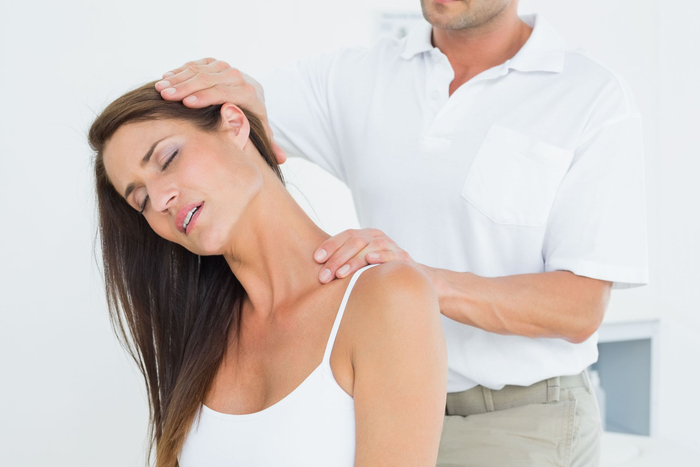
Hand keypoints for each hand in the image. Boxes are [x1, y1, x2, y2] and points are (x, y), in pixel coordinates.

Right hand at [155, 57, 286, 163]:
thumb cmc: (253, 116)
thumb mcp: (262, 129)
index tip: (186, 104)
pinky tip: (165, 78)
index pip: (225, 92)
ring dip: (178, 78)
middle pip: (209, 79)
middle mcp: (237, 76)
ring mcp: (224, 67)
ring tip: (160, 88)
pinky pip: (195, 64)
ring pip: (199, 70)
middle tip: (166, 96)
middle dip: (186, 87)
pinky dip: (179, 71)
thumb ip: (271, 144)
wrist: (252, 91)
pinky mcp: (213, 62)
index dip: (205, 97)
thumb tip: (281, 160)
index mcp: (248, 93)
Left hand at [313, 228, 418, 282]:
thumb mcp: (360, 263)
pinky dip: (381, 256)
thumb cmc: (376, 271)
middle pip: (355, 242)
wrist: (409, 277)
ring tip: (340, 274)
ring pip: (370, 248)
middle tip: (323, 277)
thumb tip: (316, 271)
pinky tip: (370, 260)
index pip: (346, 235)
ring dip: (354, 261)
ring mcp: (391, 245)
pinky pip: (391, 254)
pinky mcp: (403, 257)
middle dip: (337, 259)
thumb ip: (343, 263)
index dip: (330, 245)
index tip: (316, 259)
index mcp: (365, 235)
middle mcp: (377, 237)